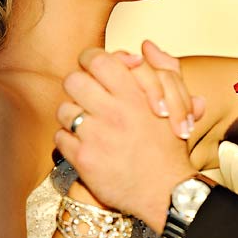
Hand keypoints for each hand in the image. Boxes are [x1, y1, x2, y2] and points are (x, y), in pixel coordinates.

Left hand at [55, 50, 196, 231]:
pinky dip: (68, 142)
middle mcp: (114, 112)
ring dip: (72, 117)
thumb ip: (164, 69)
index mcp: (134, 95)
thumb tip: (146, 45)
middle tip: (86, 100)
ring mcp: (97, 136)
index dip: (90, 63)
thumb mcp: (177, 103)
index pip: (96, 59)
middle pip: (73, 80)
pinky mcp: (85, 159)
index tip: (95, 74)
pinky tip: (83, 147)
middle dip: (77, 89)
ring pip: (64, 110)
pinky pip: (60, 139)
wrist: (166, 191)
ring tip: (85, 126)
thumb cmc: (170, 148)